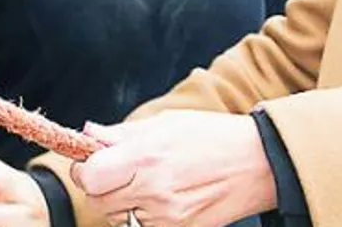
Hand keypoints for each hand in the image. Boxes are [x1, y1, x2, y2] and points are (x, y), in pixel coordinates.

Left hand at [71, 112, 275, 226]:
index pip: (88, 176)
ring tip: (142, 184)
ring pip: (116, 218)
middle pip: (97, 201)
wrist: (257, 164)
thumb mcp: (165, 123)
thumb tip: (88, 133)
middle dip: (99, 186)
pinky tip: (157, 199)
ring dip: (119, 203)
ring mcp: (166, 216)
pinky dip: (140, 216)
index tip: (91, 161)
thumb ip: (122, 133)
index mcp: (146, 155)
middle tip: (116, 172)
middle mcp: (153, 189)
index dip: (84, 168)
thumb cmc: (211, 136)